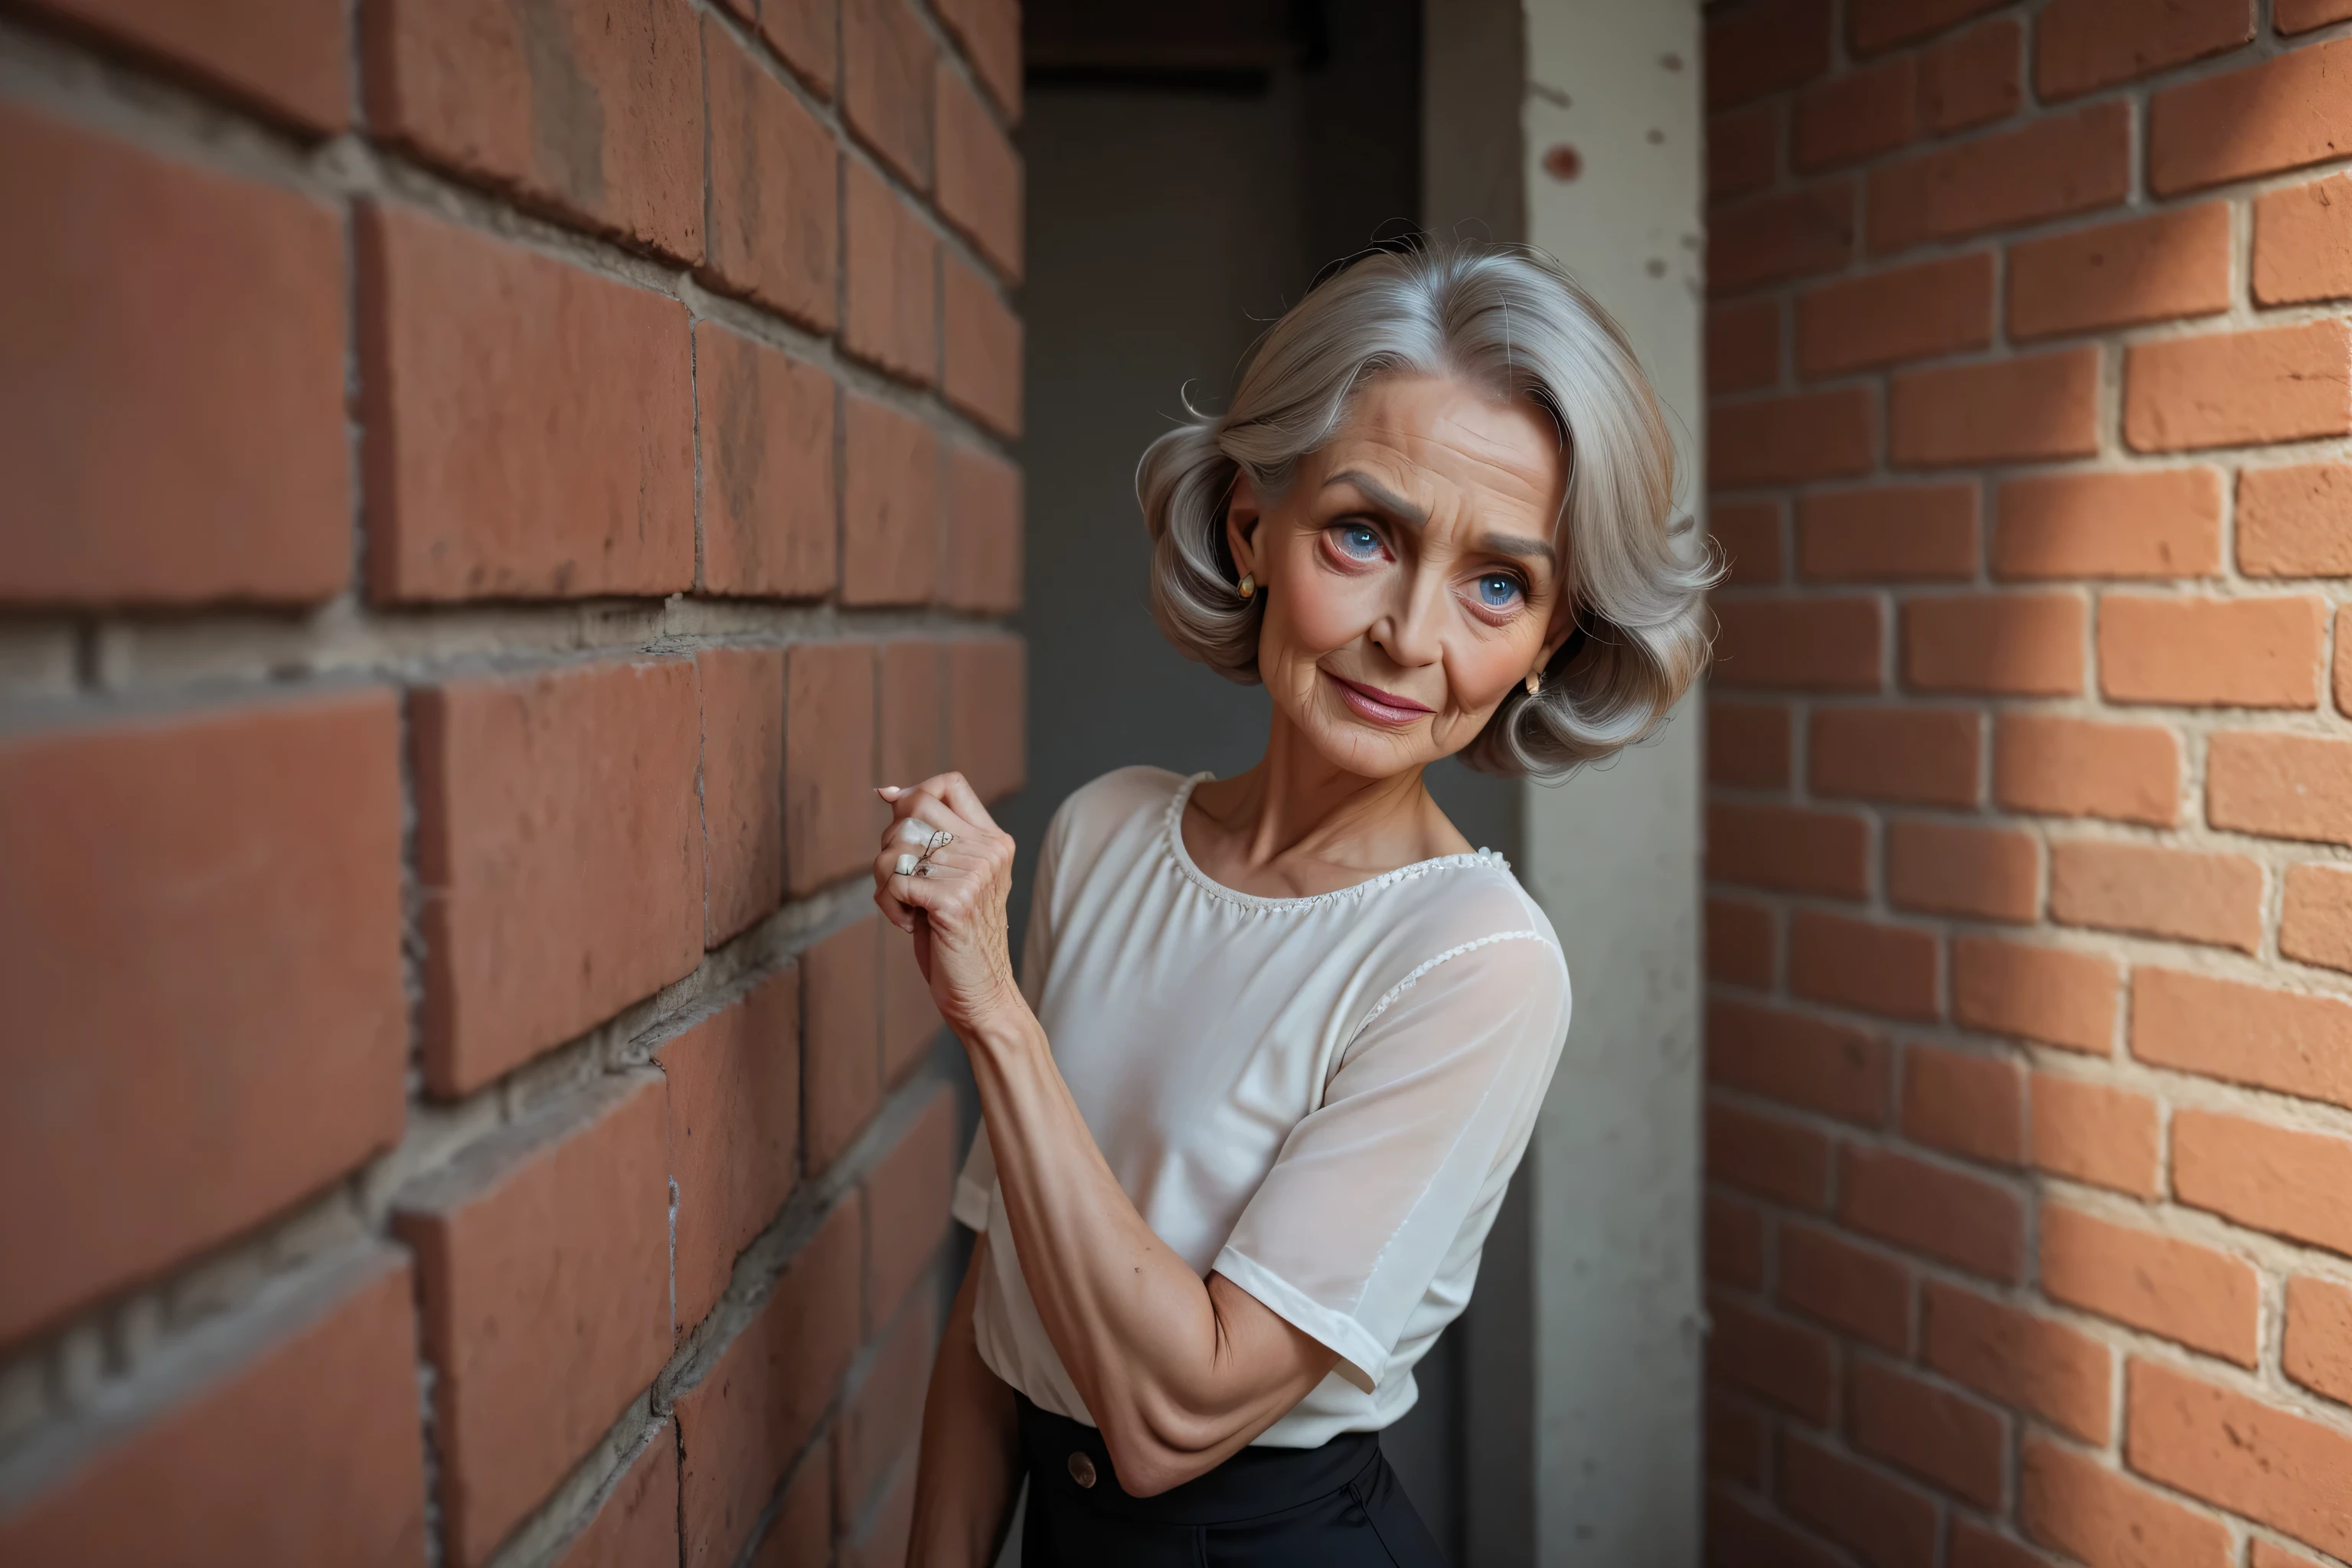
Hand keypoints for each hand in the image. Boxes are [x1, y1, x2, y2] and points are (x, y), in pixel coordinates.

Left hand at [871, 771, 1021, 1038]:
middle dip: (891, 843)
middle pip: (913, 810)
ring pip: (896, 847)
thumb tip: (886, 791)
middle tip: (904, 879)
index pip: (949, 783)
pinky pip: (894, 881)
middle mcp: (989, 851)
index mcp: (993, 841)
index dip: (914, 795)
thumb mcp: (946, 876)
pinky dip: (888, 905)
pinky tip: (910, 924)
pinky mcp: (955, 900)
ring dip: (885, 881)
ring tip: (908, 908)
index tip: (900, 824)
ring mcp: (975, 874)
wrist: (980, 993)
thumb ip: (925, 834)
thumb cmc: (956, 937)